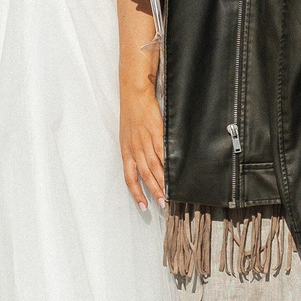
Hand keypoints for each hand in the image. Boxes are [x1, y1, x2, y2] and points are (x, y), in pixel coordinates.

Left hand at [120, 78, 165, 208]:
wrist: (135, 94)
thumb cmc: (132, 114)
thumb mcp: (128, 136)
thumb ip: (135, 152)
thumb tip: (145, 167)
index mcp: (126, 151)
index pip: (130, 177)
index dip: (137, 193)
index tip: (144, 206)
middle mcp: (134, 148)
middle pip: (145, 175)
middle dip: (154, 191)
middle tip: (163, 204)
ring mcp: (145, 140)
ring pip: (154, 166)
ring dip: (162, 182)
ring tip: (169, 193)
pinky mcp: (156, 131)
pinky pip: (163, 151)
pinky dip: (168, 164)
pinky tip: (174, 172)